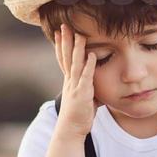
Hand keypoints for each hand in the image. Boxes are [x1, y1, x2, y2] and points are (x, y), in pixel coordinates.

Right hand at [51, 23, 101, 143]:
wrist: (70, 130)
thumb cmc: (78, 116)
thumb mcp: (84, 98)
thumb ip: (90, 88)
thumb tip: (98, 84)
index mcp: (69, 81)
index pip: (63, 59)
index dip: (60, 45)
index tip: (58, 33)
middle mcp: (69, 81)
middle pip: (66, 57)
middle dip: (65, 41)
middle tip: (63, 26)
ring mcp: (75, 87)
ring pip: (75, 63)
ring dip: (77, 49)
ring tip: (79, 34)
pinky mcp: (82, 94)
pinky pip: (86, 77)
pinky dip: (88, 65)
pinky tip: (92, 54)